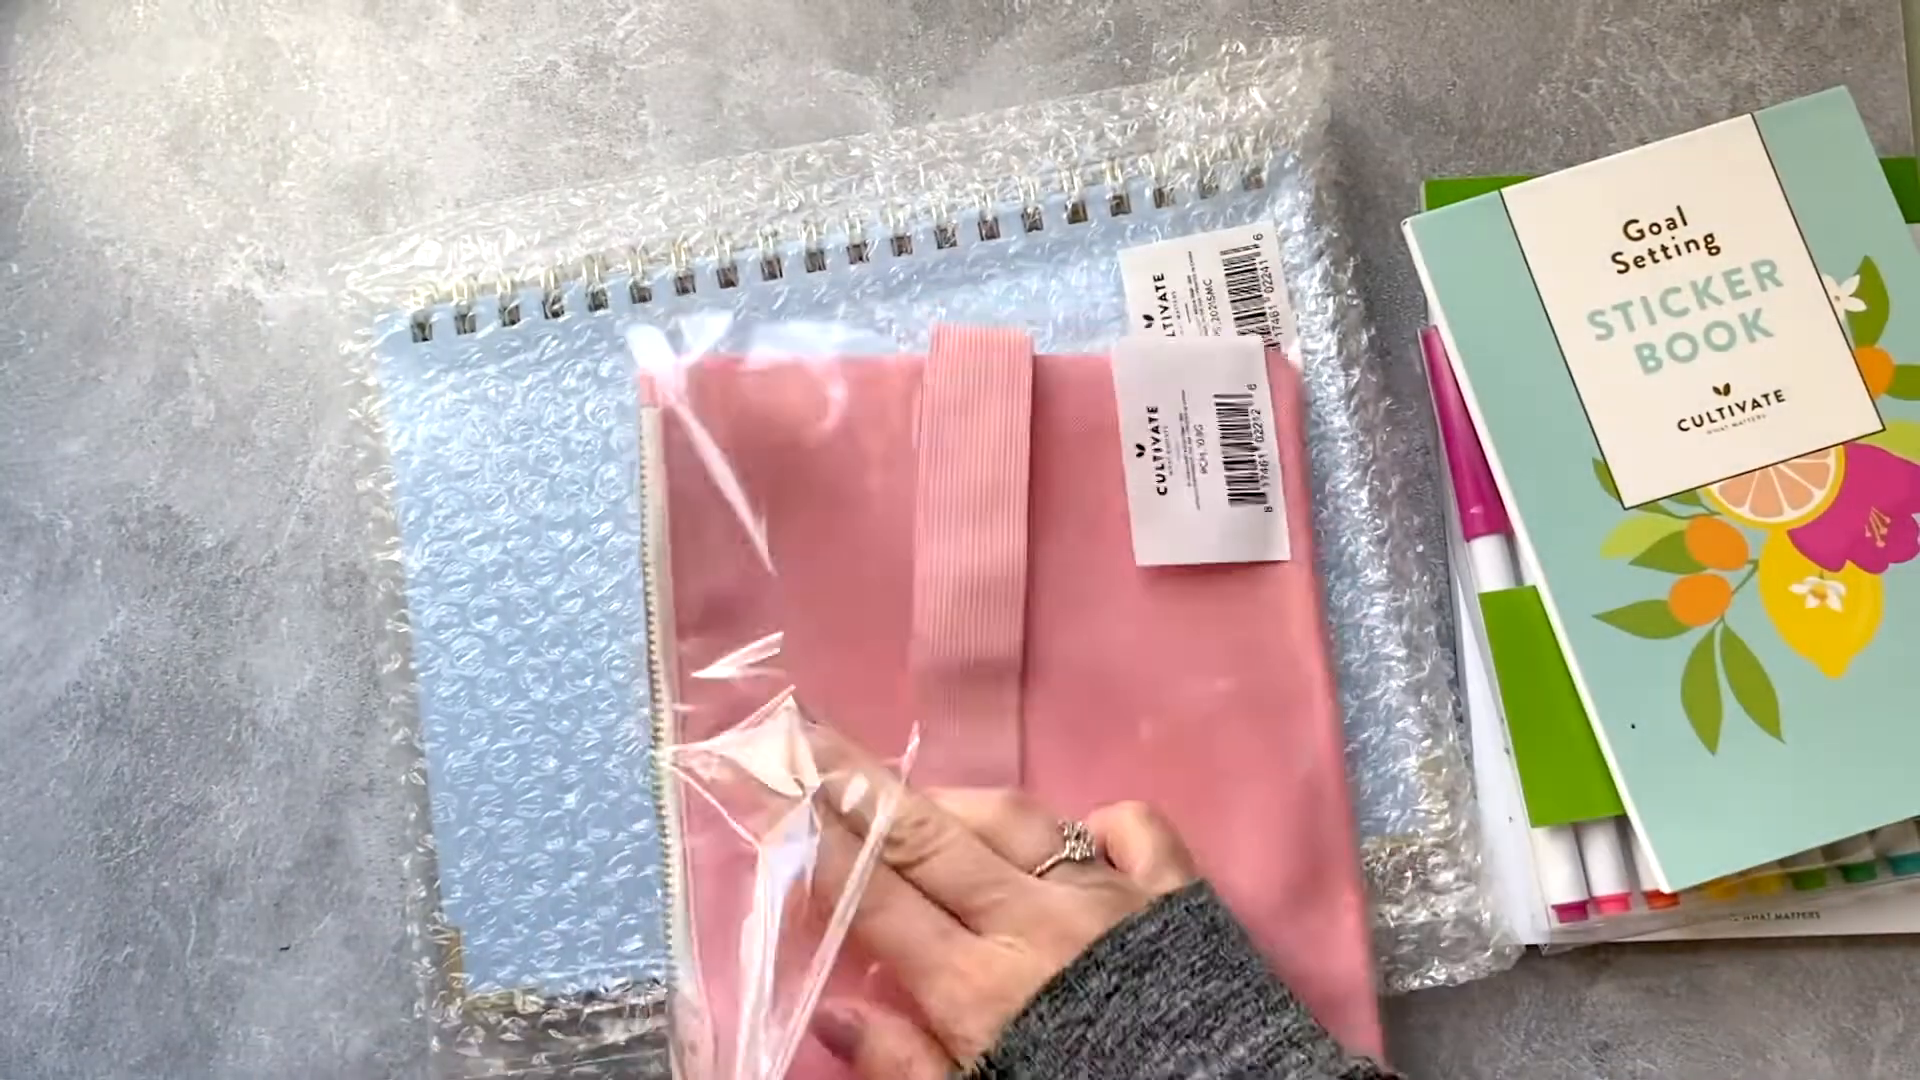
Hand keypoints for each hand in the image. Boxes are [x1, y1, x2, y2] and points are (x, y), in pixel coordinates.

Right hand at [806, 764, 1198, 1078]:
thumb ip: (907, 1066)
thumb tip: (831, 1009)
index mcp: (980, 988)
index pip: (878, 898)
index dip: (823, 842)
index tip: (779, 788)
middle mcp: (1038, 924)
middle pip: (930, 839)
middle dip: (861, 785)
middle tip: (812, 732)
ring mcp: (1113, 900)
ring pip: (1020, 822)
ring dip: (963, 802)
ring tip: (923, 798)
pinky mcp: (1181, 899)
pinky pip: (1135, 831)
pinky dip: (1100, 822)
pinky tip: (1079, 830)